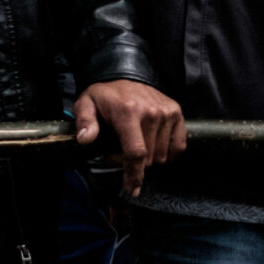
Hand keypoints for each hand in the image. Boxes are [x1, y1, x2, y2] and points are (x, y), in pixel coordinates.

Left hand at [73, 79, 186, 197]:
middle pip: (149, 158)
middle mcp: (151, 112)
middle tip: (120, 154)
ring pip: (163, 156)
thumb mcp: (87, 104)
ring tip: (135, 146)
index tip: (131, 189)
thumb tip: (85, 140)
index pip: (136, 153)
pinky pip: (178, 146)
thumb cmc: (105, 95)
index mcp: (128, 112)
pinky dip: (168, 153)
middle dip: (134, 164)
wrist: (125, 73)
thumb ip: (85, 122)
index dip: (134, 175)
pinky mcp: (176, 113)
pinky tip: (155, 148)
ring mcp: (166, 113)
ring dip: (150, 159)